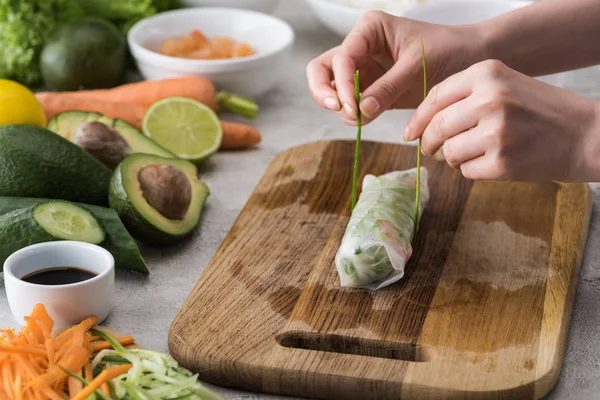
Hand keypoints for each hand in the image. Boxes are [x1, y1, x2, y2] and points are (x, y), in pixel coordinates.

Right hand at [306, 11, 486, 123]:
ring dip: (340, 107)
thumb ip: (389, 88)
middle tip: (341, 110)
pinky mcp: (370, 90)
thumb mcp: (419, 66)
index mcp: (369, 30)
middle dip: (324, 92)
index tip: (353, 106)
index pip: (342, 57)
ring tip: (360, 118)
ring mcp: (363, 70)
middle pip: (321, 69)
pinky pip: (350, 104)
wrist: (469, 60)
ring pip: (331, 89)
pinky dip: (352, 115)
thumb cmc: (448, 50)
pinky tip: (366, 119)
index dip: (342, 83)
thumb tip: (361, 111)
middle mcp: (360, 48)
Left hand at [404, 60, 599, 181]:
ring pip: (449, 152)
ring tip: (477, 152)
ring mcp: (496, 132)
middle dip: (429, 143)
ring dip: (454, 157)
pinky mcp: (502, 162)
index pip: (434, 97)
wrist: (585, 134)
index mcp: (487, 73)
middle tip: (431, 149)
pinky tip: (494, 161)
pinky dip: (473, 170)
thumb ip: (464, 96)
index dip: (417, 119)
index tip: (409, 133)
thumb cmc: (539, 111)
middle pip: (436, 127)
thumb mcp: (504, 85)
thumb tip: (420, 124)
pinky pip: (466, 171)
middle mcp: (489, 98)